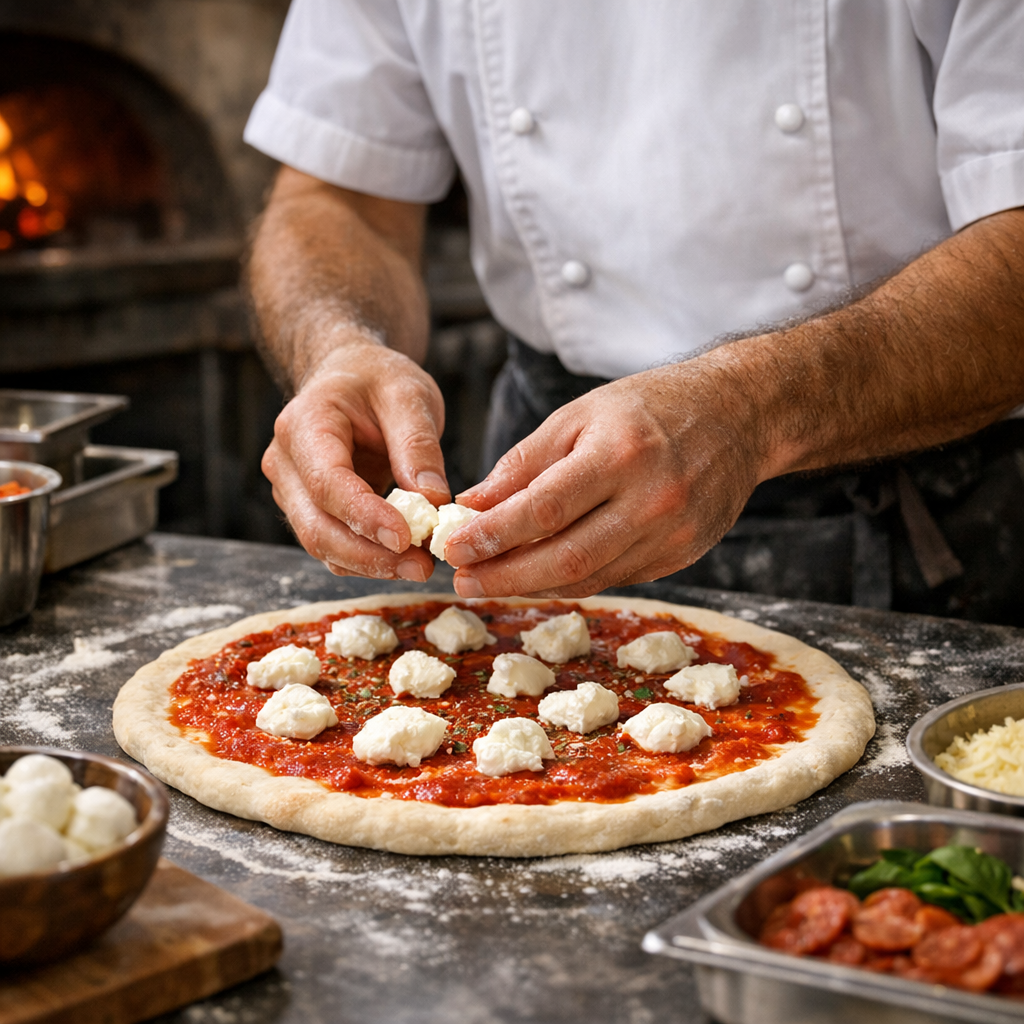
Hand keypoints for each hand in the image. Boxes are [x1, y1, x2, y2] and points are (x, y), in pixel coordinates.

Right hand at [263, 340, 449, 579]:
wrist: (349, 376)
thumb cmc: (376, 380)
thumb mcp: (408, 395)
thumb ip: (417, 445)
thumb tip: (432, 501)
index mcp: (303, 425)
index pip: (327, 482)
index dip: (364, 516)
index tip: (407, 538)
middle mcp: (285, 463)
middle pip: (316, 526)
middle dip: (370, 555)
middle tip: (423, 567)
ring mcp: (292, 492)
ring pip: (322, 545)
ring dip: (371, 565)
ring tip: (421, 566)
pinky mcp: (309, 512)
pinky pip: (334, 547)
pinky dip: (368, 560)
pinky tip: (404, 561)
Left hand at [444, 362, 764, 596]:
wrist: (739, 415)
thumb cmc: (651, 407)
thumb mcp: (581, 415)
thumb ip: (525, 463)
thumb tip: (472, 507)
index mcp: (621, 452)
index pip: (545, 508)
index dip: (494, 535)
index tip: (452, 549)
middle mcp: (652, 498)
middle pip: (567, 556)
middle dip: (505, 576)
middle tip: (462, 581)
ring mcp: (672, 532)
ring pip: (589, 577)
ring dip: (532, 585)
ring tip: (488, 582)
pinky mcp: (681, 554)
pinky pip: (613, 578)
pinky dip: (569, 580)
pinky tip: (536, 576)